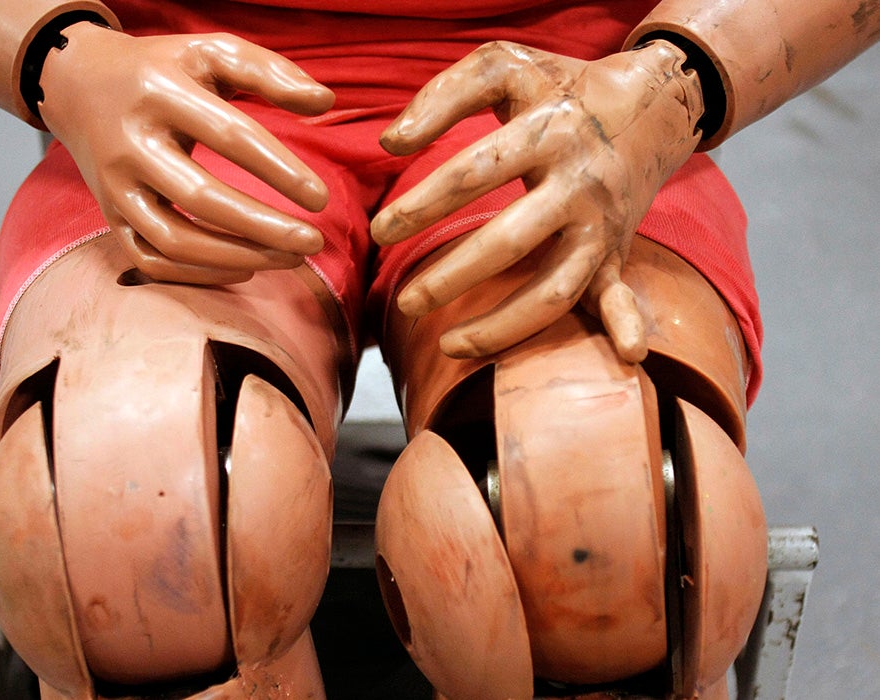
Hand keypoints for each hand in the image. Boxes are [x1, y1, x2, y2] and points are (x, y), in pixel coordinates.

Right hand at [38, 22, 335, 284]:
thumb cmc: (163, 70)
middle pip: (202, 198)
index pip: (230, 136)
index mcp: (161, 94)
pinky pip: (153, 261)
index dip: (279, 171)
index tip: (321, 199)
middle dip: (265, 228)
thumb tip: (326, 102)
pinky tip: (245, 269)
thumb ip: (270, 72)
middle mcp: (130, 144)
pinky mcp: (110, 218)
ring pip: (175, 240)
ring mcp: (115, 187)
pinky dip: (201, 275)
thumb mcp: (211, 52)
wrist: (80, 85)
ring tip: (289, 260)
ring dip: (238, 257)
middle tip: (313, 243)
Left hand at [371, 40, 703, 361]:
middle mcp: (579, 182)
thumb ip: (443, 94)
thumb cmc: (560, 87)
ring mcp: (600, 223)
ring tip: (450, 346)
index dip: (422, 204)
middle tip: (405, 302)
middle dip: (452, 277)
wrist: (651, 104)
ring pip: (556, 287)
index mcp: (548, 130)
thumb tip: (389, 141)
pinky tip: (628, 356)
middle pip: (511, 241)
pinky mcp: (616, 249)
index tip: (380, 231)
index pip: (474, 172)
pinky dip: (626, 323)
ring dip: (504, 325)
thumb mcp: (504, 66)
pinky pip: (618, 292)